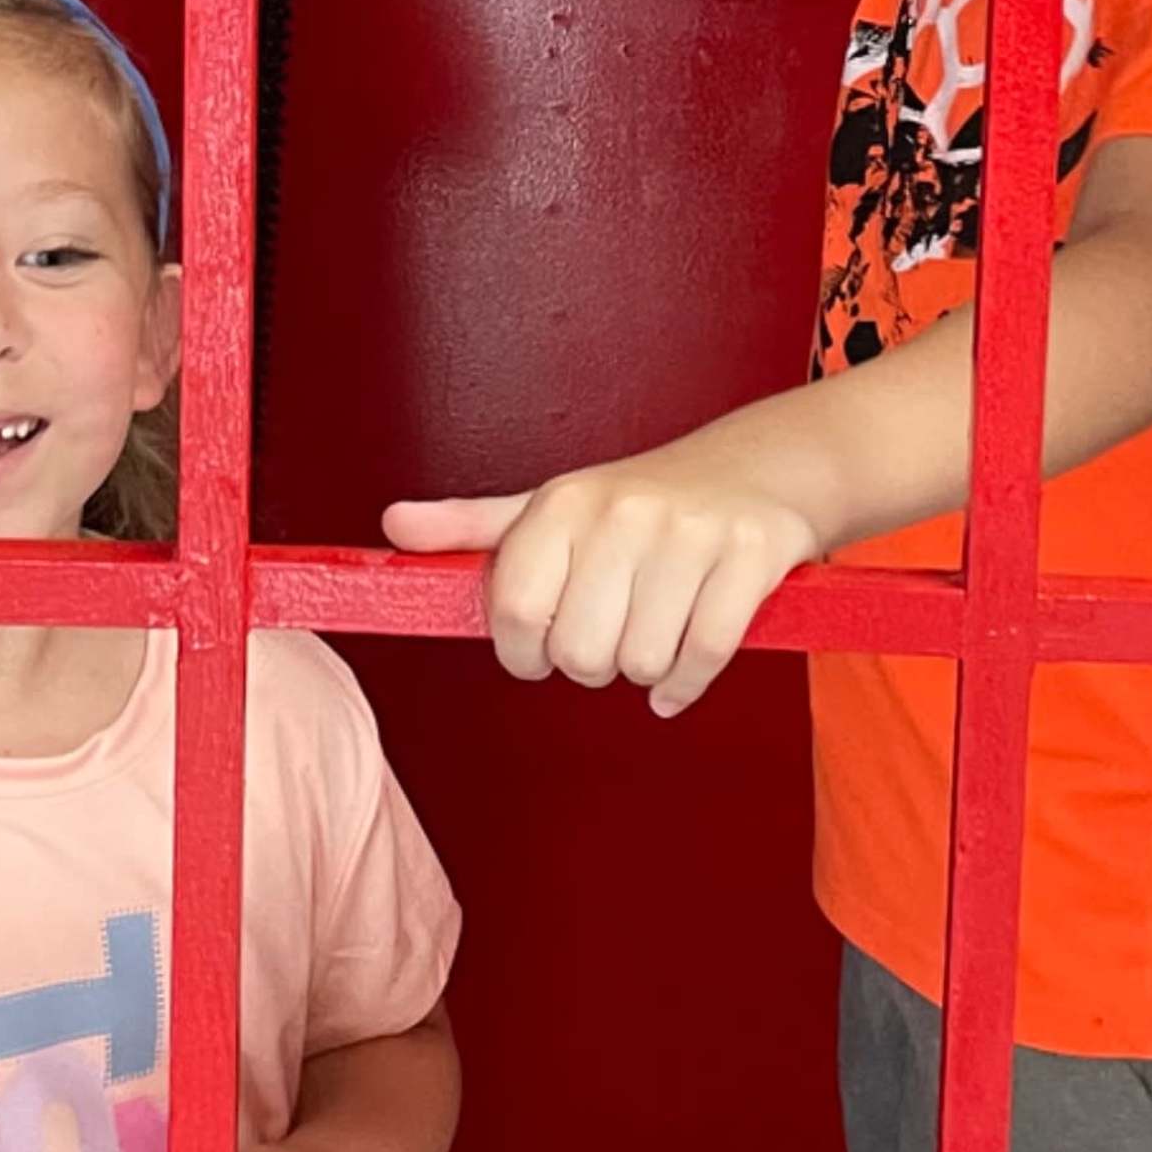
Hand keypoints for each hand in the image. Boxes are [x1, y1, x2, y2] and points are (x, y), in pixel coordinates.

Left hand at [387, 445, 824, 720]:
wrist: (759, 466)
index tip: (539, 649)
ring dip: (644, 671)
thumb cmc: (640, 501)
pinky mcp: (752, 555)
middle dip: (591, 664)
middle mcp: (624, 512)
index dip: (524, 653)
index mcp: (564, 502)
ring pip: (643, 662)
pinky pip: (705, 658)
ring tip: (653, 630)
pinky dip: (687, 684)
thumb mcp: (552, 505)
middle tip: (609, 633)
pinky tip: (679, 674)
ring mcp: (691, 534)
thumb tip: (392, 526)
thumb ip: (471, 527)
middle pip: (581, 653)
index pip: (519, 613)